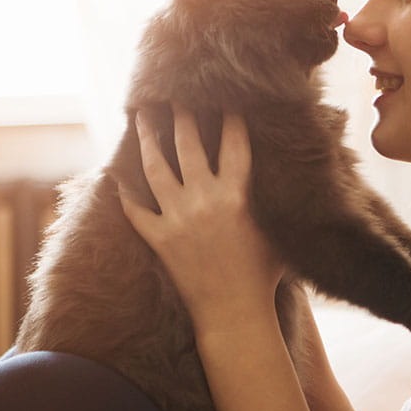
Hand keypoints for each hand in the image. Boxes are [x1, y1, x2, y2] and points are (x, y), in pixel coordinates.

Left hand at [120, 105, 283, 334]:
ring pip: (156, 169)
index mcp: (237, 195)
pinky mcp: (160, 240)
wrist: (235, 314)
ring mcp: (177, 219)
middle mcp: (204, 200)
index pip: (234, 144)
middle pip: (188, 145)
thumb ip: (275, 202)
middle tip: (175, 95)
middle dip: (182, 115)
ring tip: (142, 118)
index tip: (226, 97)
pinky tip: (117, 178)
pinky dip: (125, 195)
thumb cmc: (264, 277)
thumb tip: (294, 179)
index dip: (231, 117)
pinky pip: (136, 211)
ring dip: (148, 140)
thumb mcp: (277, 232)